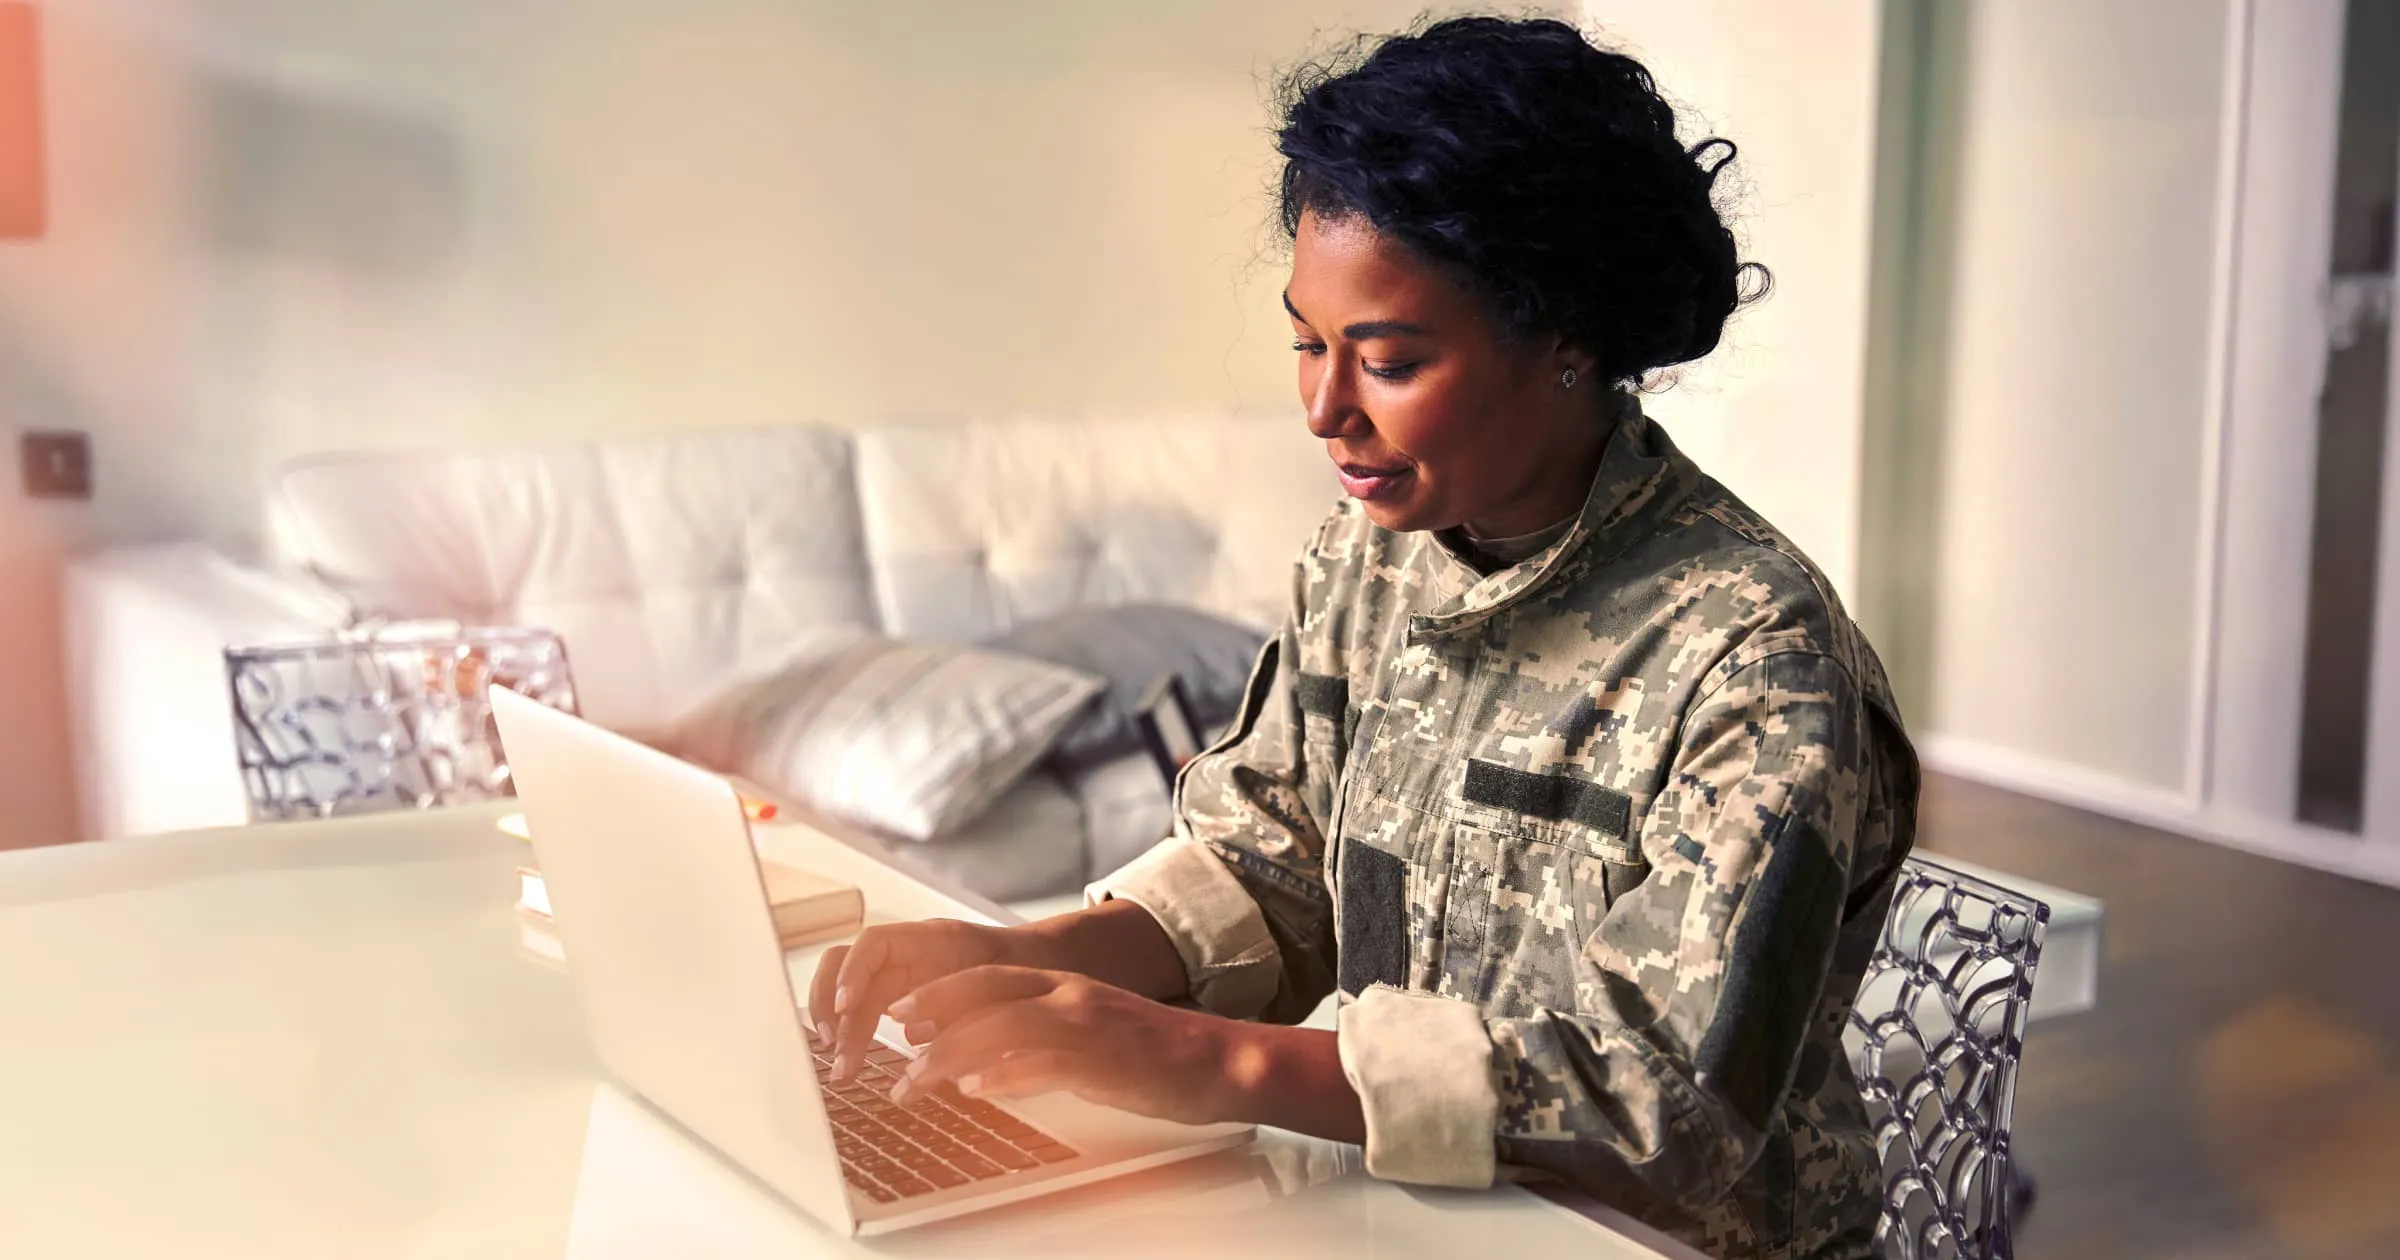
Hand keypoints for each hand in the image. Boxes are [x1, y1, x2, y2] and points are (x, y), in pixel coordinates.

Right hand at [808, 919, 1029, 1079]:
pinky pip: (866, 1010)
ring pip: (851, 993)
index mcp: (932, 939)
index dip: (853, 973)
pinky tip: (856, 1064)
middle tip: (842, 1063)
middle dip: (837, 1015)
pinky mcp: (902, 996)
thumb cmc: (1026, 967)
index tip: (847, 1010)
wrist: (1040, 963)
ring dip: (840, 1029)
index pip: (874, 944)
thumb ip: (964, 1004)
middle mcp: (908, 953)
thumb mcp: (1002, 985)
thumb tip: (918, 1035)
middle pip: (849, 972)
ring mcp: (901, 973)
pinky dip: (855, 1034)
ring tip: (843, 1070)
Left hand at [883, 966, 1241, 1126]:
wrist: (1217, 1061)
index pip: (988, 978)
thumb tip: (985, 1068)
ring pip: (1001, 1025)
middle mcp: (1069, 996)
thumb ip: (1038, 1042)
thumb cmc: (1153, 1055)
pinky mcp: (1102, 1059)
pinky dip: (1004, 1074)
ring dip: (949, 1053)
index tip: (902, 1013)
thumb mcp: (1088, 1035)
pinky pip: (1043, 1062)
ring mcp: (1085, 1025)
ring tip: (915, 1082)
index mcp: (1065, 986)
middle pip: (984, 992)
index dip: (940, 992)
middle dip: (931, 1012)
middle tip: (892, 1036)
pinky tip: (976, 1090)